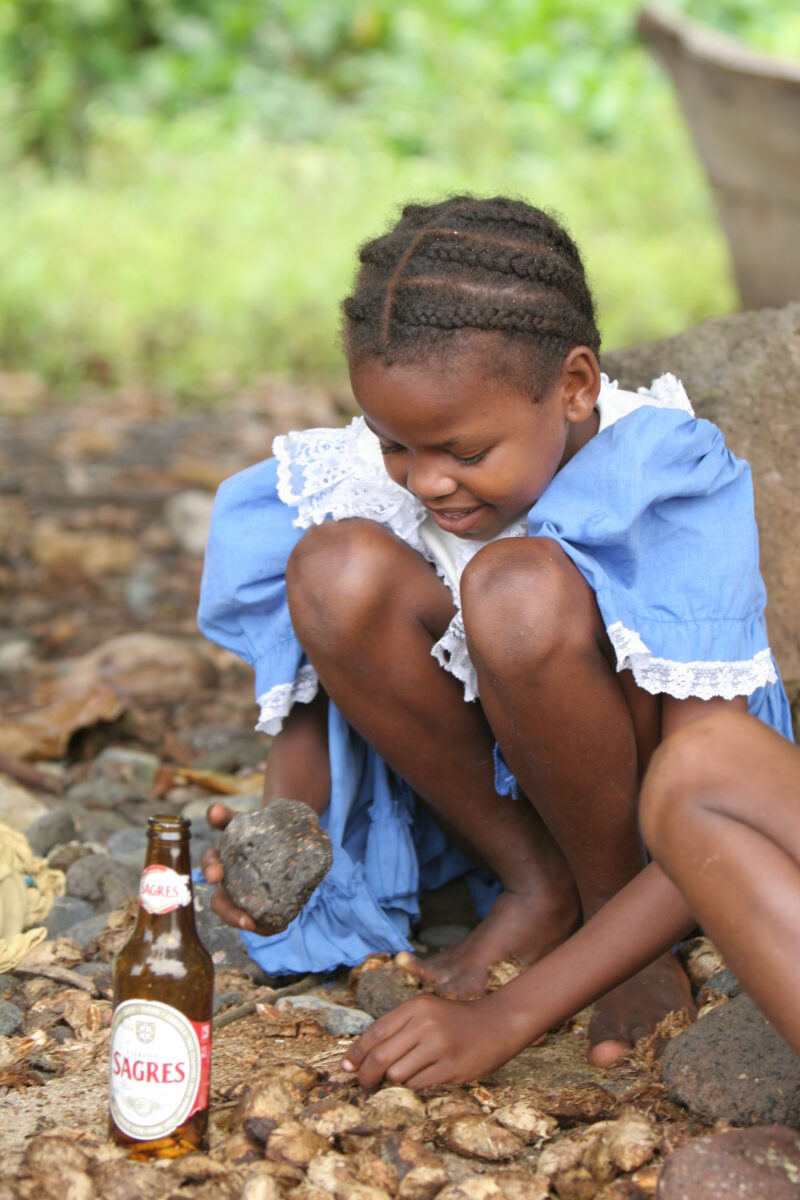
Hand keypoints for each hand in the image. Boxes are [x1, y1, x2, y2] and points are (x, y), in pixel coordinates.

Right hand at [201, 802, 278, 935]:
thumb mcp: (243, 820)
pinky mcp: (261, 903)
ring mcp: (244, 896)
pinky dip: (268, 925)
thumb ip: (228, 816)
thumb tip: (213, 811)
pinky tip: (281, 925)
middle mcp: (228, 883)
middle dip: (230, 914)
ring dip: (250, 925)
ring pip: (240, 916)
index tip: (216, 876)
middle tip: (245, 921)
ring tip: (269, 927)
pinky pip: (260, 920)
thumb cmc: (255, 828)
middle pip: (220, 903)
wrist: (280, 834)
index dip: (210, 870)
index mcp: (221, 861)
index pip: (210, 865)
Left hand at [341, 993, 520, 1088]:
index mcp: (416, 1006)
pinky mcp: (451, 1068)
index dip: (356, 1053)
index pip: (375, 1032)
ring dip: (395, 1080)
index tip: (346, 1067)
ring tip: (405, 1073)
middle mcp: (426, 1024)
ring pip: (397, 1075)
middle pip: (381, 1057)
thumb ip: (397, 1028)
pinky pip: (418, 1085)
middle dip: (367, 1075)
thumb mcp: (426, 1011)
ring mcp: (439, 1047)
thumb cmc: (454, 1019)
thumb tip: (361, 1056)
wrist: (497, 1023)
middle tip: (365, 1083)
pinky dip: (414, 1085)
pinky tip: (424, 1076)